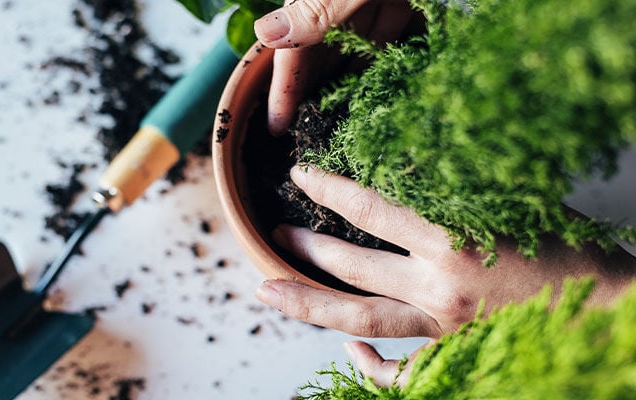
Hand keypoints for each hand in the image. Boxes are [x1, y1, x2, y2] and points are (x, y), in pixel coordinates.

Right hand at [254, 0, 421, 134]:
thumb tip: (268, 33)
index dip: (283, 86)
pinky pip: (390, 44)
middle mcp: (341, 4)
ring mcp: (374, 4)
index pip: (292, 46)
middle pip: (320, 55)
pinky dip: (386, 68)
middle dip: (314, 92)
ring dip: (349, 86)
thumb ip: (318, 7)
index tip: (276, 126)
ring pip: (354, 53)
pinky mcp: (405, 8)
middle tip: (309, 135)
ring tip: (342, 127)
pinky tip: (384, 97)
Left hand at [256, 165, 635, 384]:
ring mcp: (442, 328)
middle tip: (276, 234)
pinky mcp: (454, 356)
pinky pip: (399, 375)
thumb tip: (405, 170)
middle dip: (305, 248)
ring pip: (359, 318)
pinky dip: (369, 367)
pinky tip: (347, 350)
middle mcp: (438, 286)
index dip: (327, 189)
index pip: (370, 209)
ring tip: (268, 290)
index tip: (300, 175)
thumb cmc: (565, 250)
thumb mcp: (510, 204)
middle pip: (350, 266)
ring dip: (307, 303)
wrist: (608, 308)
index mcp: (452, 239)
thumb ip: (455, 193)